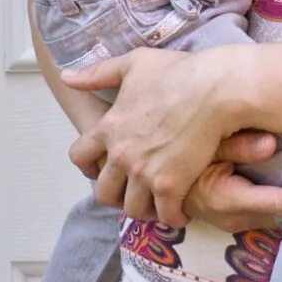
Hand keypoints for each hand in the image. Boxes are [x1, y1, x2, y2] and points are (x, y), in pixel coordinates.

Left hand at [68, 44, 247, 226]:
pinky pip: (164, 216)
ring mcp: (144, 173)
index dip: (88, 167)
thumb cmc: (178, 73)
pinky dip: (172, 217)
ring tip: (157, 204)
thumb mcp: (133, 64)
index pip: (79, 157)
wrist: (214, 90)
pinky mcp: (170, 186)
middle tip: (132, 192)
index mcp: (109, 128)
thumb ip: (98, 73)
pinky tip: (181, 210)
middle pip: (103, 192)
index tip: (102, 169)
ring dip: (144, 209)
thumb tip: (67, 77)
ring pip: (132, 209)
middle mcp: (121, 155)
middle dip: (115, 195)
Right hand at [184, 132, 281, 231]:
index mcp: (227, 200)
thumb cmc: (179, 155)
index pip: (279, 203)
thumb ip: (236, 146)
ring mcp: (236, 222)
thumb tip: (272, 144)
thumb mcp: (203, 145)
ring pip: (280, 217)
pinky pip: (271, 213)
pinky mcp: (239, 218)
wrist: (157, 178)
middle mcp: (235, 218)